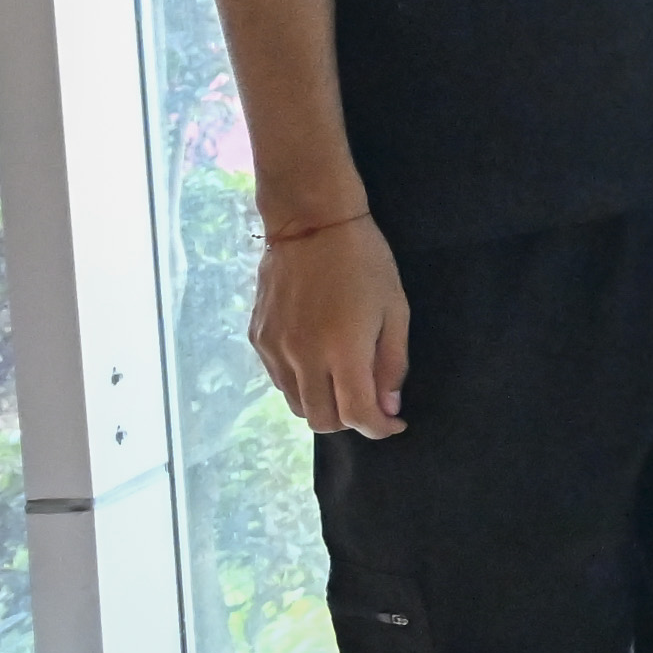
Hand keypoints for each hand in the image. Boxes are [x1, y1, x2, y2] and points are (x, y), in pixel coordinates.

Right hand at [252, 214, 411, 438]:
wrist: (310, 224)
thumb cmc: (364, 262)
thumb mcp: (394, 310)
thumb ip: (392, 363)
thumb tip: (389, 407)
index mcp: (342, 350)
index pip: (356, 415)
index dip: (379, 428)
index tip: (394, 423)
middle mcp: (303, 356)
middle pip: (322, 421)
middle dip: (350, 421)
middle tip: (369, 403)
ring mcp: (275, 349)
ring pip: (297, 406)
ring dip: (324, 405)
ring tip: (343, 381)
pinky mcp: (258, 339)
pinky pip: (279, 381)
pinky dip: (302, 385)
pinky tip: (318, 361)